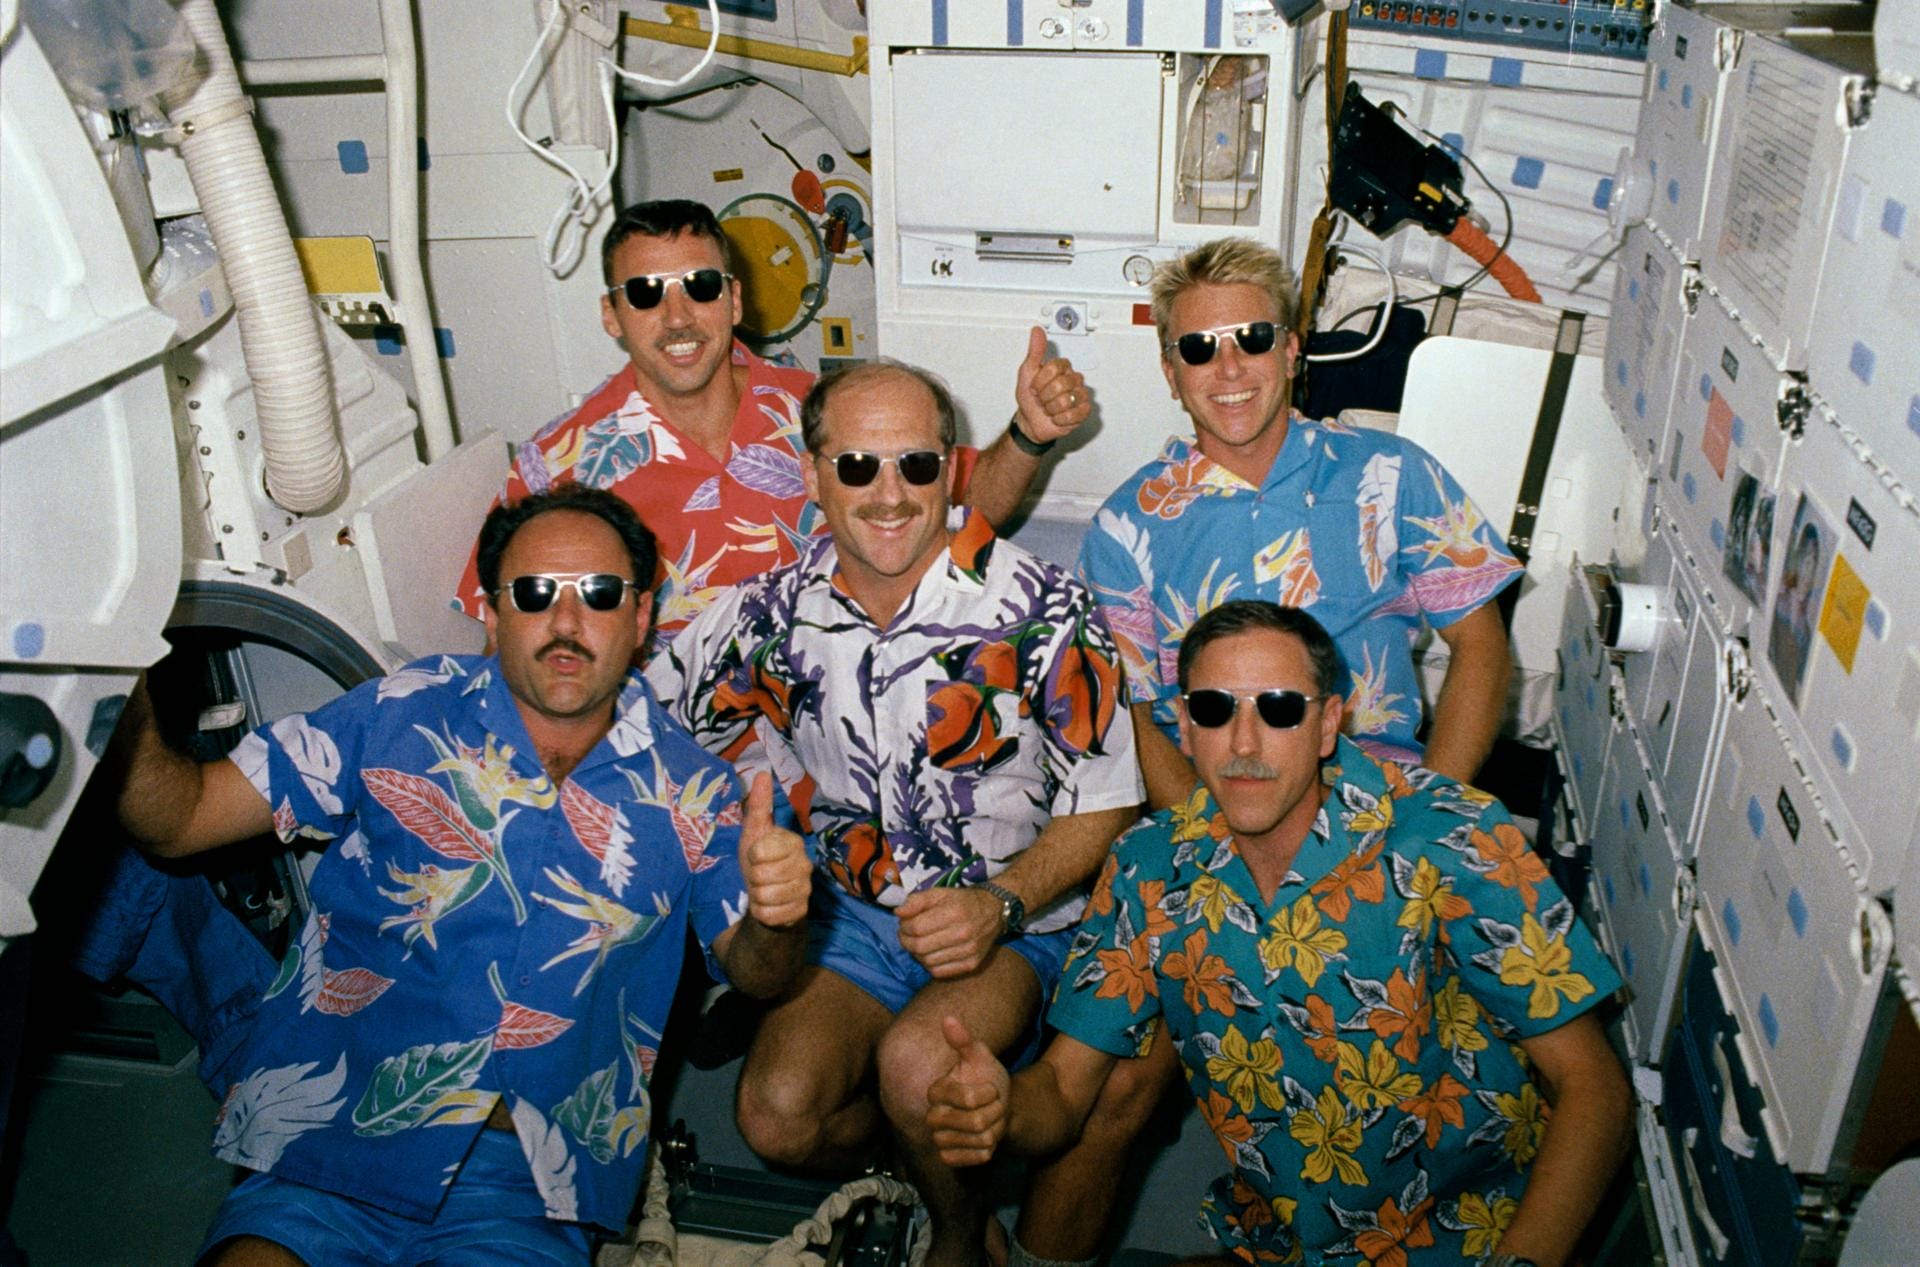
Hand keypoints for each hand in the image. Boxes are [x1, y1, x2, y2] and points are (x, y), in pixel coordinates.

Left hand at [740, 773, 808, 929]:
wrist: (767, 898)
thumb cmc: (759, 862)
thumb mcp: (753, 834)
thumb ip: (759, 806)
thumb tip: (762, 773)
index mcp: (793, 842)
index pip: (760, 850)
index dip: (752, 856)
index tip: (757, 856)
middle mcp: (804, 864)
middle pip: (762, 875)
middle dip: (754, 879)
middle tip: (760, 877)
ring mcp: (805, 889)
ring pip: (767, 896)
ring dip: (758, 897)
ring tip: (764, 891)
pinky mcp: (801, 912)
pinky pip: (771, 915)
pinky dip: (764, 913)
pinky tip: (771, 907)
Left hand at [895, 886, 1003, 977]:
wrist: (993, 911)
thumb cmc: (962, 901)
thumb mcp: (940, 893)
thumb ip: (917, 901)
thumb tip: (898, 913)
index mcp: (954, 912)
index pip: (916, 927)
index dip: (904, 927)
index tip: (904, 924)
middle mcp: (963, 933)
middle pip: (919, 947)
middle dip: (906, 941)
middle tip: (906, 935)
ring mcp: (969, 951)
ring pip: (927, 961)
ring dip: (917, 954)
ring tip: (919, 943)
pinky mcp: (972, 964)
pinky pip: (939, 972)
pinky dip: (930, 964)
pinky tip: (931, 953)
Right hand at [926, 1016, 1009, 1166]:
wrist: (993, 1105)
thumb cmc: (984, 1077)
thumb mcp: (979, 1056)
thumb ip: (963, 1040)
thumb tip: (948, 1019)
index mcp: (936, 1091)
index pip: (967, 1099)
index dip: (988, 1093)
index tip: (990, 1087)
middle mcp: (933, 1117)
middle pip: (975, 1122)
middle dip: (995, 1112)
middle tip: (994, 1106)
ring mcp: (940, 1140)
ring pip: (980, 1140)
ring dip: (995, 1129)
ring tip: (991, 1119)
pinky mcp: (950, 1158)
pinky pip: (978, 1157)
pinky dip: (991, 1147)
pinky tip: (986, 1137)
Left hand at [1013, 325, 1091, 444]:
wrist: (1031, 421)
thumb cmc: (1030, 398)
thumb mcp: (1027, 372)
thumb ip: (1035, 351)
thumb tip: (1037, 331)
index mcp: (1062, 368)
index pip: (1055, 368)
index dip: (1040, 380)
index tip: (1035, 386)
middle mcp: (1074, 379)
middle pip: (1061, 384)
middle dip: (1045, 396)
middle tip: (1042, 398)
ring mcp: (1080, 395)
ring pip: (1066, 401)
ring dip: (1051, 409)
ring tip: (1050, 408)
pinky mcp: (1084, 411)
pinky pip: (1073, 414)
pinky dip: (1060, 419)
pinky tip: (1057, 417)